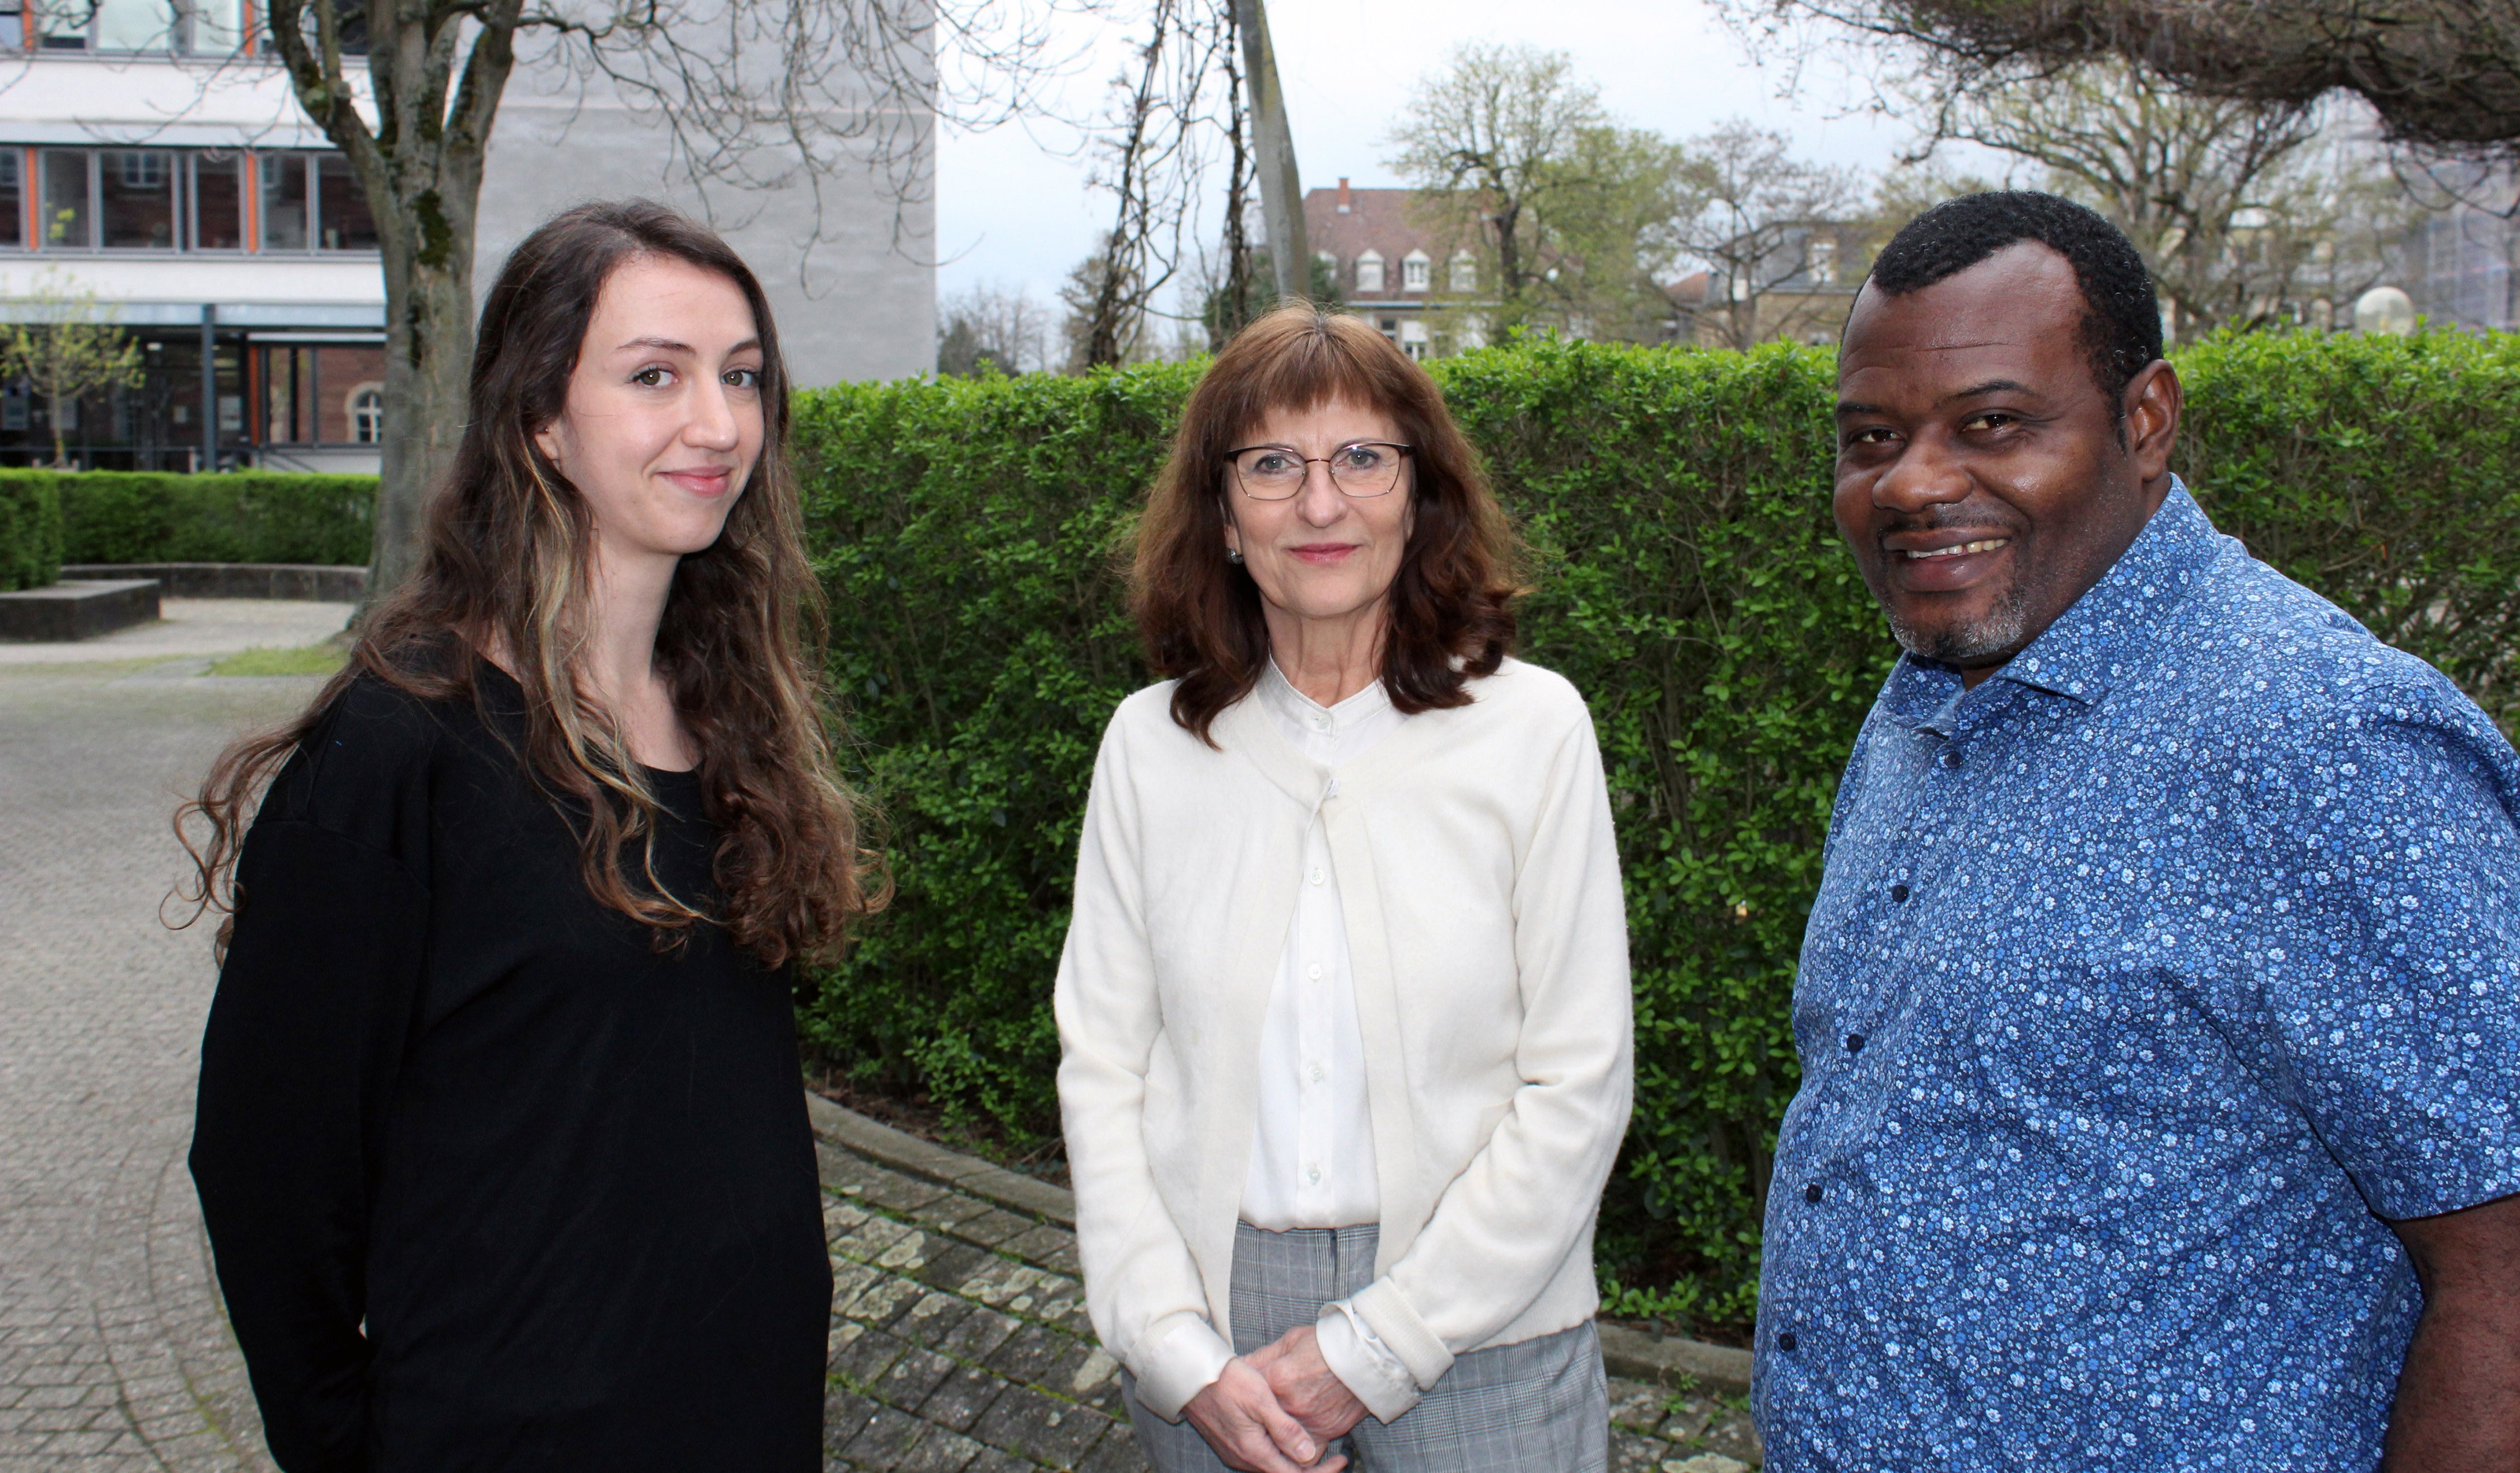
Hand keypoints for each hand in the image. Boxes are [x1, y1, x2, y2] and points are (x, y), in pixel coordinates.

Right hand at [1182, 1356, 1346, 1472]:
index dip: (1321, 1471)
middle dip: (1311, 1468)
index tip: (1341, 1460)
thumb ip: (1285, 1429)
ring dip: (1294, 1462)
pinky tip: (1289, 1440)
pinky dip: (1280, 1454)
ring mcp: (1235, 1453)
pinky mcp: (1230, 1444)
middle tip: (1336, 1456)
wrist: (1190, 1375)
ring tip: (1316, 1447)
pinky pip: (1260, 1457)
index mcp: (1253, 1451)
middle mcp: (1243, 1458)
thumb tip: (1308, 1455)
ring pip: (1272, 1466)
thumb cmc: (1226, 1380)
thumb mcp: (1261, 1399)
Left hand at [1249, 1324, 1370, 1444]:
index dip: (1242, 1388)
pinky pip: (1307, 1454)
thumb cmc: (1330, 1344)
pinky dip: (1299, 1452)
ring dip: (1274, 1439)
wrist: (1367, 1357)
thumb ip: (1265, 1356)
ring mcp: (1307, 1423)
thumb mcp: (1292, 1340)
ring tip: (1269, 1432)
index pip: (1247, 1390)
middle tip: (1252, 1412)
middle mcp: (1289, 1407)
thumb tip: (1243, 1365)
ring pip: (1281, 1443)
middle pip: (1260, 1419)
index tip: (1240, 1387)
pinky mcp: (1326, 1433)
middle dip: (1254, 1415)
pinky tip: (1295, 1444)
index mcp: (1276, 1380)